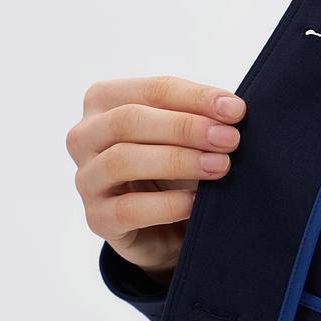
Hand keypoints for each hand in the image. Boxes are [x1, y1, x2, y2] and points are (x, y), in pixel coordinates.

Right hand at [66, 75, 245, 283]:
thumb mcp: (184, 137)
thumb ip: (199, 118)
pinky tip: (195, 203)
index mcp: (104, 102)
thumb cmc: (174, 172)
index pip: (151, 90)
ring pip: (122, 160)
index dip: (195, 97)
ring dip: (177, 161)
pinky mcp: (97, 218)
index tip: (236, 110)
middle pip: (129, 120)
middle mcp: (85, 136)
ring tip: (219, 167)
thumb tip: (232, 110)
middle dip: (185, 127)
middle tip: (229, 139)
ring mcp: (86, 179)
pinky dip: (166, 205)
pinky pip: (128, 209)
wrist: (166, 231)